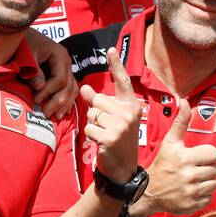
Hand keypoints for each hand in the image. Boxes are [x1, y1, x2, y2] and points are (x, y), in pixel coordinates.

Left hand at [25, 29, 76, 118]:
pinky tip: (61, 111)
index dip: (50, 91)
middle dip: (58, 101)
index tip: (36, 100)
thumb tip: (39, 88)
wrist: (17, 33)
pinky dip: (66, 100)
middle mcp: (66, 62)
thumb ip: (33, 71)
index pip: (60, 79)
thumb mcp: (26, 54)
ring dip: (64, 103)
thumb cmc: (21, 43)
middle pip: (69, 86)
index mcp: (60, 55)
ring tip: (55, 117)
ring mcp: (65, 68)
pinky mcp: (60, 73)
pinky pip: (69, 89)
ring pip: (72, 89)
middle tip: (45, 114)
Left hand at [79, 47, 140, 184]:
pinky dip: (92, 137)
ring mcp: (122, 125)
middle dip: (96, 113)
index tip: (110, 49)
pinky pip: (90, 128)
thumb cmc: (117, 140)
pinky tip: (102, 144)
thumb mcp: (112, 119)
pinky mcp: (111, 136)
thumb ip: (99, 103)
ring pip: (92, 114)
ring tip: (105, 136)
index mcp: (132, 106)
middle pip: (98, 101)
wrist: (123, 168)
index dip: (116, 64)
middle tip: (106, 127)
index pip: (123, 82)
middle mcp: (130, 112)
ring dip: (93, 126)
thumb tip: (83, 88)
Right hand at [137, 99, 215, 216]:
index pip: (214, 153)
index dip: (207, 154)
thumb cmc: (162, 164)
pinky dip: (203, 195)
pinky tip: (191, 191)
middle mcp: (188, 175)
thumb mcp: (170, 142)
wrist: (147, 193)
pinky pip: (209, 197)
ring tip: (192, 180)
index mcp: (184, 157)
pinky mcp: (192, 205)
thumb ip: (180, 122)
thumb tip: (184, 101)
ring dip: (206, 181)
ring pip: (215, 183)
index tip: (196, 157)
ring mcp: (190, 192)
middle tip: (193, 168)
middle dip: (207, 167)